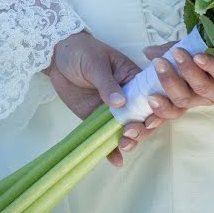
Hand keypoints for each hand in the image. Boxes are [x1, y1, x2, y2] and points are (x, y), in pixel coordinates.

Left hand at [44, 31, 143, 167]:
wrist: (57, 57)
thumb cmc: (82, 51)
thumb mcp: (95, 63)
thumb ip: (107, 83)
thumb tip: (119, 102)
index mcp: (134, 79)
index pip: (153, 95)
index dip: (157, 109)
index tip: (150, 119)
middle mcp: (128, 97)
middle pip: (144, 117)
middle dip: (143, 129)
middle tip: (130, 133)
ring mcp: (113, 110)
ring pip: (128, 129)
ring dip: (131, 140)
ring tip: (124, 146)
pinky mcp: (96, 118)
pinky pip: (106, 136)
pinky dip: (112, 150)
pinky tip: (116, 161)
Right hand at [114, 41, 213, 147]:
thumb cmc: (210, 50)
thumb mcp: (184, 51)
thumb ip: (166, 53)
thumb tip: (147, 52)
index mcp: (189, 96)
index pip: (169, 113)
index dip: (156, 115)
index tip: (141, 110)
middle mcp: (203, 99)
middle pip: (182, 101)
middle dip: (168, 83)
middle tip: (159, 64)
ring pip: (200, 90)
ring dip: (187, 72)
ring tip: (178, 54)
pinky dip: (210, 67)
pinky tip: (200, 57)